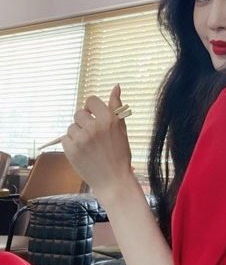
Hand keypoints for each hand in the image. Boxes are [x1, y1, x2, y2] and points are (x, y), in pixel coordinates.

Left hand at [61, 84, 133, 198]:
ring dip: (77, 133)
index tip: (95, 116)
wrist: (113, 179)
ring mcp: (81, 139)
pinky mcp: (71, 150)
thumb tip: (116, 86)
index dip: (92, 108)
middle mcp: (94, 127)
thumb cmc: (120, 153)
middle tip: (93, 134)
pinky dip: (72, 144)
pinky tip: (83, 151)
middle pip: (79, 113)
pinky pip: (65, 139)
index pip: (91, 101)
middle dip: (84, 121)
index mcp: (109, 119)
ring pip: (71, 126)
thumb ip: (116, 105)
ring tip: (89, 145)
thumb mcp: (121, 127)